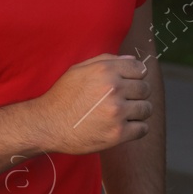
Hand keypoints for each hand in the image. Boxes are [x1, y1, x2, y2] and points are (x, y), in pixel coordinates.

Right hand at [34, 54, 151, 154]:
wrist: (46, 125)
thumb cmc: (62, 97)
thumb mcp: (77, 71)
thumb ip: (105, 61)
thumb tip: (132, 60)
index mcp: (104, 71)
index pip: (140, 69)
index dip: (135, 76)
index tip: (126, 84)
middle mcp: (113, 89)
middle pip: (145, 89)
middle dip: (135, 95)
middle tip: (119, 101)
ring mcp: (117, 112)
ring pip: (146, 109)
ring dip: (136, 112)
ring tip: (119, 114)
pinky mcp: (119, 133)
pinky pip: (143, 128)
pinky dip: (134, 129)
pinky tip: (119, 126)